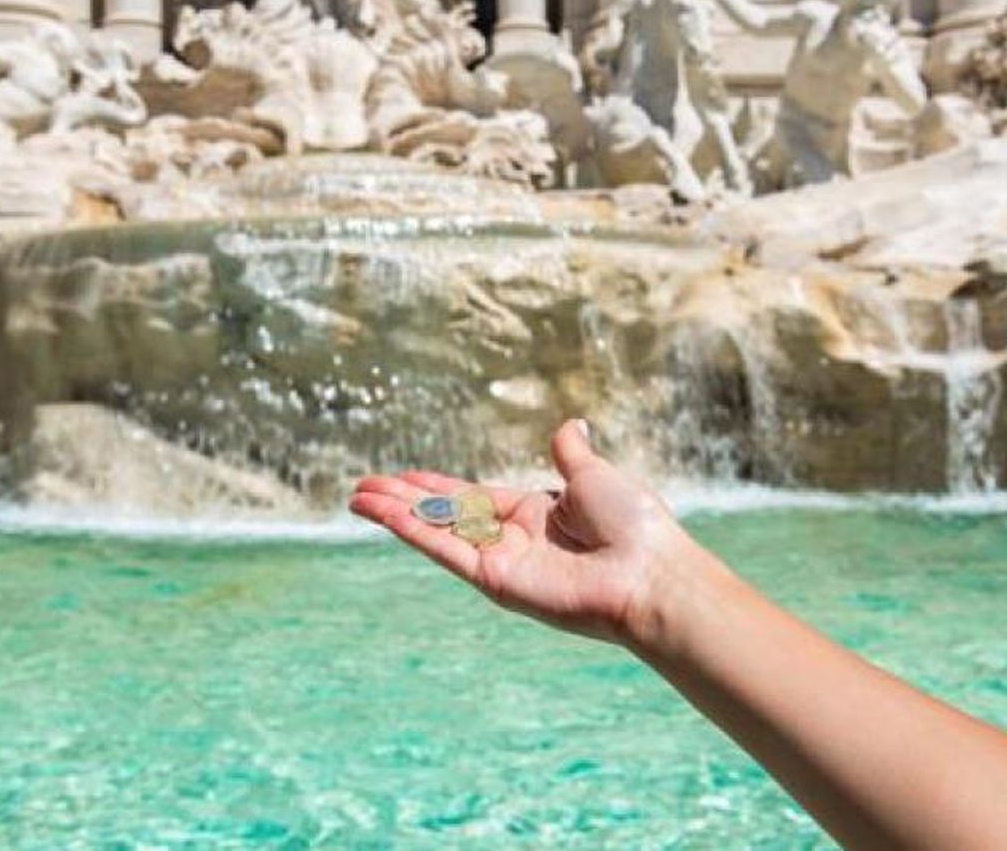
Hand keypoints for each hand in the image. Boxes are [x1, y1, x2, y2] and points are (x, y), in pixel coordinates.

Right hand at [351, 421, 697, 644]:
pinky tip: (383, 514)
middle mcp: (511, 539)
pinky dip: (412, 531)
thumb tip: (571, 426)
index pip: (472, 497)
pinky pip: (445, 549)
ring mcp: (500, 561)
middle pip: (444, 513)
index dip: (436, 486)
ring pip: (435, 531)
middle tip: (362, 489)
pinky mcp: (494, 580)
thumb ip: (571, 455)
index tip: (404, 477)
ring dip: (395, 514)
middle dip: (403, 500)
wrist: (649, 574)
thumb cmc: (634, 526)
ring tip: (356, 499)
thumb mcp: (596, 477)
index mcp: (535, 513)